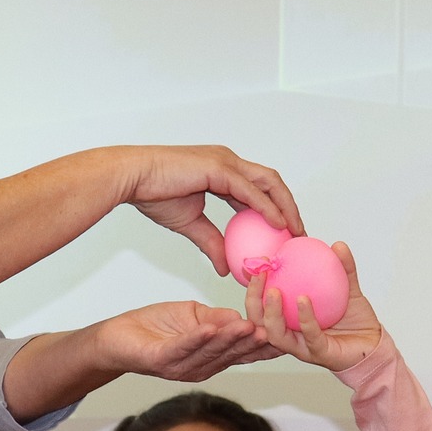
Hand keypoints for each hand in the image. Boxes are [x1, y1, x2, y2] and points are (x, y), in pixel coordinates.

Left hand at [94, 302, 279, 382]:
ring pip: (211, 351)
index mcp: (211, 357)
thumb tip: (245, 318)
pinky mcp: (161, 361)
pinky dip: (197, 338)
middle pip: (232, 354)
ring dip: (229, 339)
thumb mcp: (194, 316)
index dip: (264, 345)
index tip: (286, 335)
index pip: (243, 352)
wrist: (116, 338)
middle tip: (272, 330)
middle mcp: (200, 367)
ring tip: (248, 327)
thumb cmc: (154, 327)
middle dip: (252, 342)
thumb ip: (219, 318)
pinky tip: (210, 328)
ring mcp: (181, 367)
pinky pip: (182, 348)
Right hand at [121, 147, 301, 275]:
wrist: (132, 177)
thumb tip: (225, 268)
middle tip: (299, 233)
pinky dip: (267, 207)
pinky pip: (250, 190)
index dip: (275, 209)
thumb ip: (211, 243)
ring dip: (286, 206)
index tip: (286, 233)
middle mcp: (229, 162)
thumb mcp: (190, 224)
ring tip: (295, 230)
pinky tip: (278, 224)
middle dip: (289, 206)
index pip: (258, 188)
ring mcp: (226, 162)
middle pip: (271, 182)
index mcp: (223, 171)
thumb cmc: (153, 194)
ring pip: (268, 182)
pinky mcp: (219, 168)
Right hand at [246, 241, 382, 372]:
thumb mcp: (348, 289)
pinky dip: (305, 317)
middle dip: (253, 300)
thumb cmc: (356, 322)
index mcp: (291, 320)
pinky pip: (309, 335)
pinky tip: (303, 299)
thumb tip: (337, 245)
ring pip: (276, 334)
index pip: (263, 304)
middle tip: (259, 274)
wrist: (375, 344)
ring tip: (273, 291)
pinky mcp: (320, 353)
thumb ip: (343, 269)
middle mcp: (292, 334)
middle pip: (259, 321)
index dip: (254, 286)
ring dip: (271, 313)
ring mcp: (304, 346)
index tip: (256, 262)